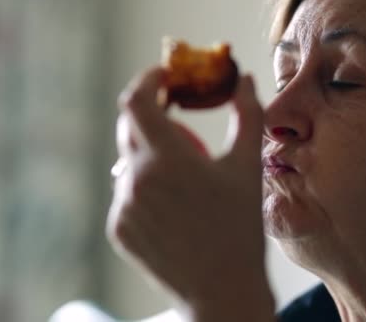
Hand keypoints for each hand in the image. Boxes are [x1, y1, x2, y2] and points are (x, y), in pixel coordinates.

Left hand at [106, 67, 274, 319]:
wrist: (222, 289)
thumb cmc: (240, 228)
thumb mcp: (247, 167)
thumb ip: (247, 115)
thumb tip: (247, 81)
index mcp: (165, 159)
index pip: (136, 100)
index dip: (147, 80)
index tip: (164, 78)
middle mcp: (135, 180)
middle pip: (129, 128)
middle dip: (151, 116)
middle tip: (176, 118)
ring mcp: (122, 206)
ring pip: (129, 163)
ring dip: (150, 156)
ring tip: (183, 178)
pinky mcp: (118, 229)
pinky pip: (126, 193)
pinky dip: (145, 188)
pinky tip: (174, 208)